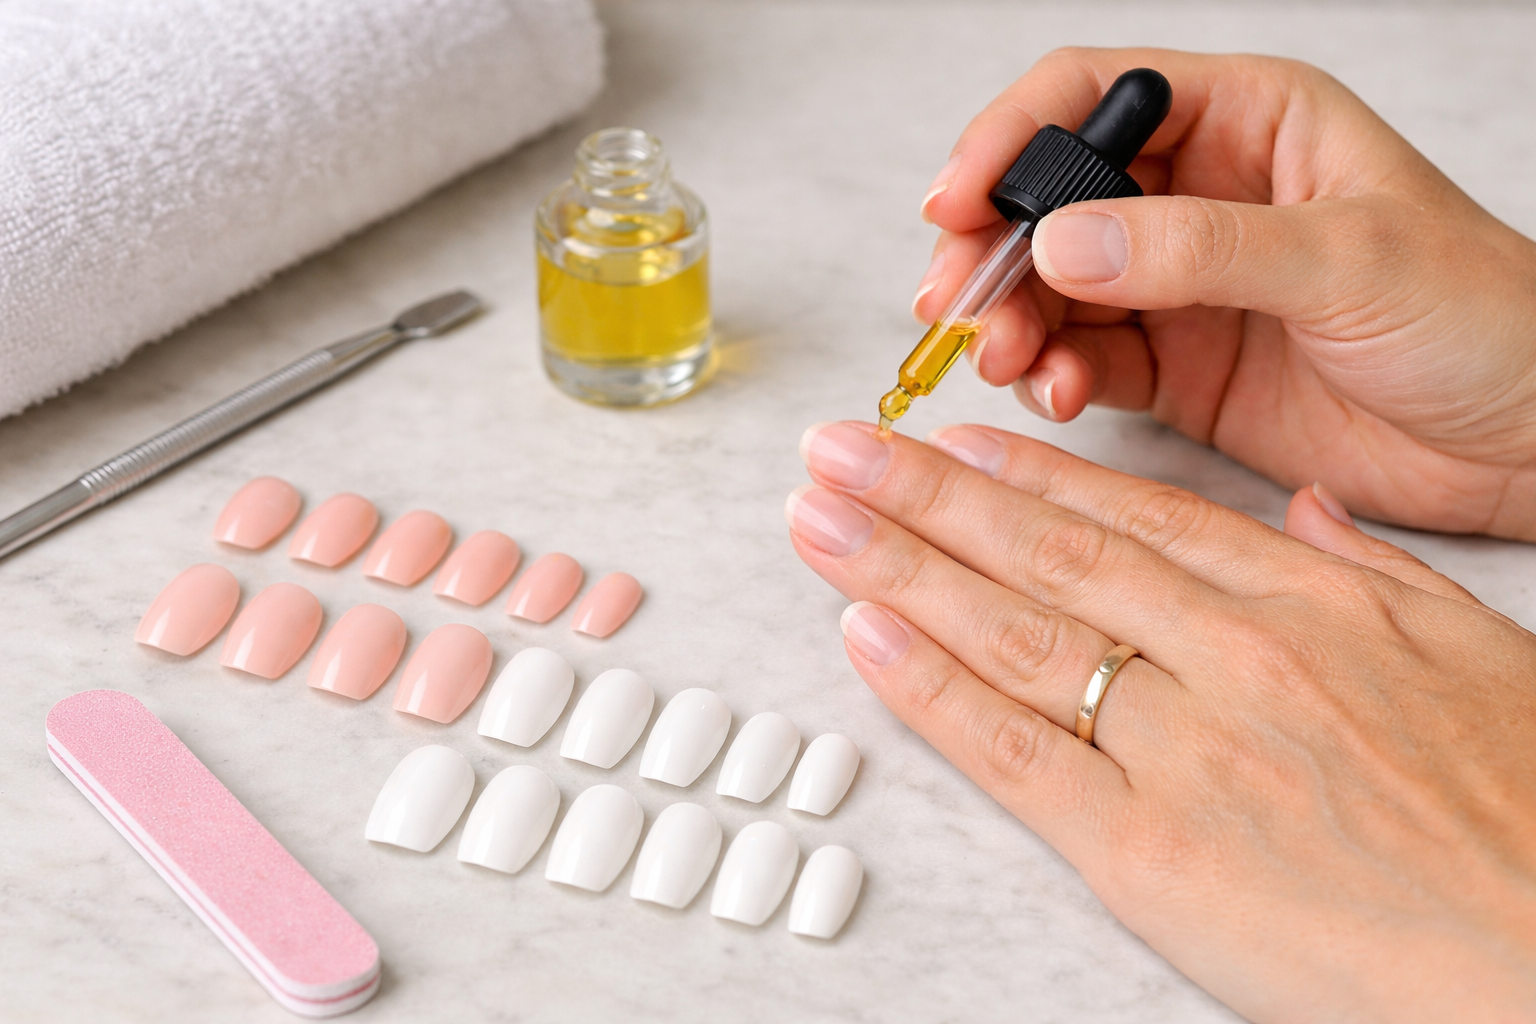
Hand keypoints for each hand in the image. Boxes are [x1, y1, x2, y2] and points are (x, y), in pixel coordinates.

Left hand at [788, 420, 1535, 1022]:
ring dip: (899, 565)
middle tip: (838, 449)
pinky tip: (862, 632)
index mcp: (1305, 601)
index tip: (951, 439)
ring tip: (820, 515)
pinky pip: (1012, 751)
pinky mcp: (1146, 852)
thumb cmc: (1525, 812)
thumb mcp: (1476, 651)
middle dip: (925, 493)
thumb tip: (1303, 512)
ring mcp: (1182, 749)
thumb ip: (1370, 571)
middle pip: (1044, 554)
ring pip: (1010, 631)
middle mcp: (1230, 655)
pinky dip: (927, 687)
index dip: (1024, 475)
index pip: (1131, 515)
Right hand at [914, 48, 1535, 539]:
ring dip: (1013, 321)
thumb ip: (1200, 247)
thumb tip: (1062, 239)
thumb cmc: (1481, 318)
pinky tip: (1061, 396)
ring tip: (1007, 361)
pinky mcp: (1178, 367)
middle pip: (1051, 198)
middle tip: (956, 304)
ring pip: (1053, 286)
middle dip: (990, 248)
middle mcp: (1200, 198)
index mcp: (1249, 124)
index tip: (956, 201)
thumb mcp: (1348, 259)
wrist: (1524, 442)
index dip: (1010, 138)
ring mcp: (1181, 285)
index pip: (1095, 98)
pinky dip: (1054, 378)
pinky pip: (1085, 361)